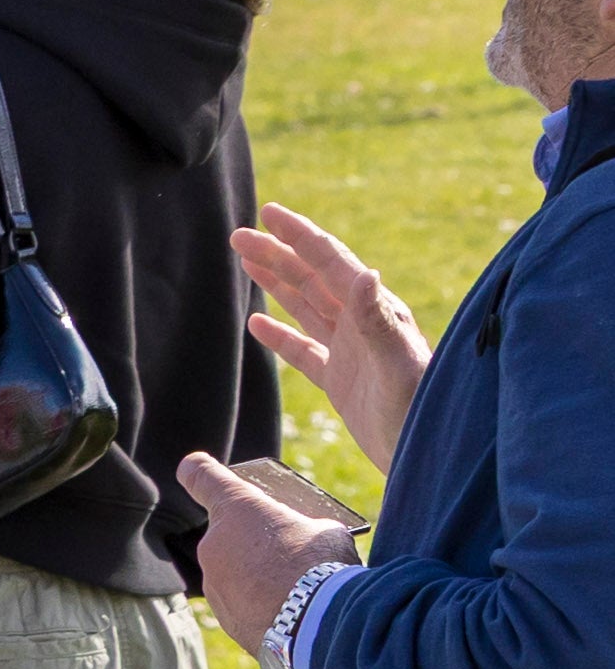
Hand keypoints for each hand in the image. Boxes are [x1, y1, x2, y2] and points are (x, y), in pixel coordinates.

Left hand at [177, 450, 362, 650]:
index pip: (205, 479)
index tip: (192, 466)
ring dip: (258, 575)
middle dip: (256, 541)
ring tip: (297, 586)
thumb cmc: (323, 565)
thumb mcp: (324, 529)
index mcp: (237, 509)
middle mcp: (214, 544)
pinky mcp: (224, 617)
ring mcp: (214, 583)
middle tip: (291, 550)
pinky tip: (289, 610)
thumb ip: (301, 528)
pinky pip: (242, 602)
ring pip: (236, 572)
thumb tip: (298, 542)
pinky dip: (261, 604)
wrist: (316, 624)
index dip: (199, 471)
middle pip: (231, 535)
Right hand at [229, 202, 425, 473]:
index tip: (269, 215)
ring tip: (248, 262)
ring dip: (277, 283)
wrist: (429, 453)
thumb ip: (378, 321)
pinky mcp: (340, 381)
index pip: (330, 264)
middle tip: (239, 235)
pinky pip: (302, 350)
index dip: (299, 238)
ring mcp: (350, 352)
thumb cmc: (421, 410)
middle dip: (277, 254)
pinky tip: (257, 323)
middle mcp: (362, 325)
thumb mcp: (399, 365)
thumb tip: (363, 272)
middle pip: (311, 279)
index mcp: (374, 313)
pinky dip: (279, 334)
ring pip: (305, 307)